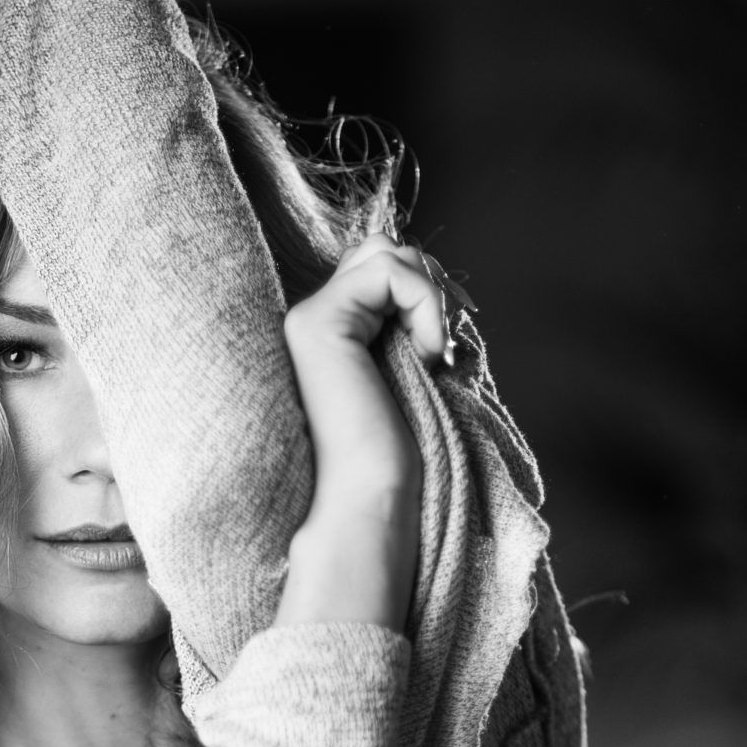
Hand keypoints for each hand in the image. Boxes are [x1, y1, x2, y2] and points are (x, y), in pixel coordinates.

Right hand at [282, 236, 451, 507]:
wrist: (370, 498)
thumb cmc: (395, 453)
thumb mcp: (408, 368)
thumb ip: (404, 319)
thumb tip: (427, 268)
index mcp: (329, 332)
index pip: (379, 267)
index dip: (422, 290)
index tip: (437, 348)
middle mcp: (309, 319)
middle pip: (379, 248)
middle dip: (425, 282)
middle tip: (438, 341)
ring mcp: (308, 318)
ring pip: (386, 252)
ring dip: (429, 296)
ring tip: (431, 351)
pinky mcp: (318, 323)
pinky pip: (389, 271)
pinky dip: (426, 304)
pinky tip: (427, 355)